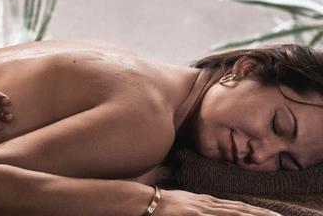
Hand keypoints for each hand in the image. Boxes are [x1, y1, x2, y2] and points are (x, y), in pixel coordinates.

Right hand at [158, 189, 283, 215]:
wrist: (143, 201)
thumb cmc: (160, 206)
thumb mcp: (184, 206)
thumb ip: (198, 209)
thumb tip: (209, 212)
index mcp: (206, 202)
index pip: (236, 207)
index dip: (255, 211)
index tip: (272, 215)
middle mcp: (208, 204)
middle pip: (240, 210)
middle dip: (261, 214)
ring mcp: (203, 210)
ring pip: (235, 213)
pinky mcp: (196, 215)